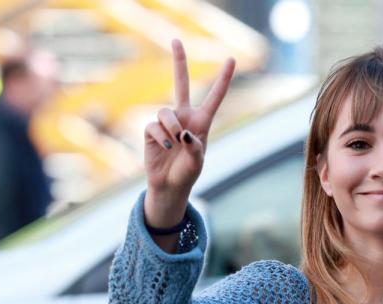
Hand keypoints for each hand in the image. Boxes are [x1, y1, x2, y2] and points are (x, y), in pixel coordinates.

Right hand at [143, 39, 234, 229]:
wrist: (169, 185)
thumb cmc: (188, 173)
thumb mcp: (197, 162)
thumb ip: (195, 147)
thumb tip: (182, 132)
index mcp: (202, 122)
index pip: (215, 97)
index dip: (223, 79)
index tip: (231, 59)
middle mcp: (184, 117)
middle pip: (181, 83)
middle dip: (178, 62)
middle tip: (176, 40)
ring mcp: (167, 122)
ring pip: (165, 112)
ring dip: (170, 127)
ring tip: (175, 143)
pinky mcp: (151, 130)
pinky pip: (153, 126)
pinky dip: (160, 137)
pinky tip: (164, 147)